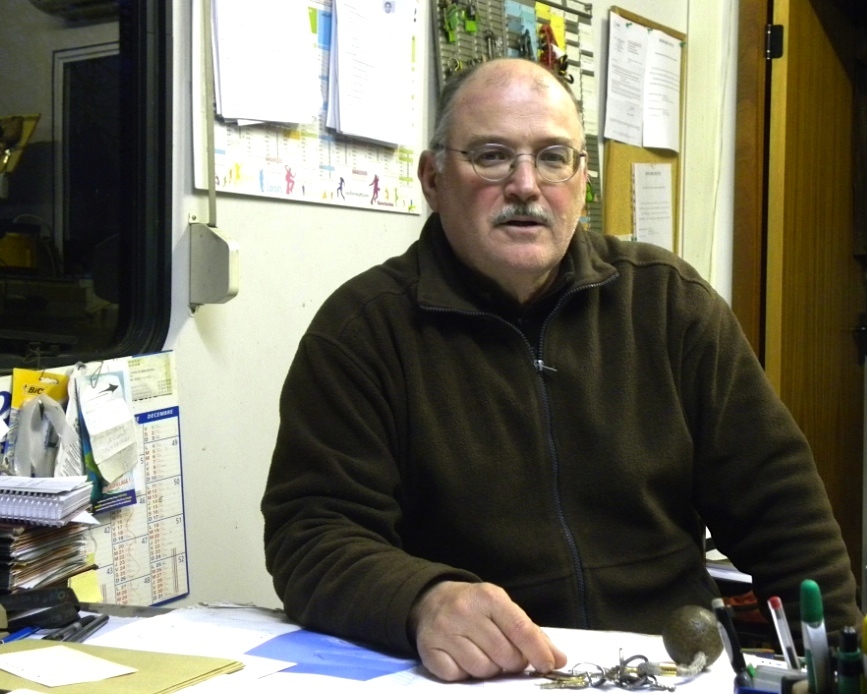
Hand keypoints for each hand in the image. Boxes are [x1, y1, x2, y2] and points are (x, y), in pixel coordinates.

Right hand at [409, 581, 566, 680]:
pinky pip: (459, 677)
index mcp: (488, 596)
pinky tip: (463, 658)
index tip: (549, 665)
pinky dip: (465, 674)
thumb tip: (559, 659)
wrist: (431, 600)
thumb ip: (531, 633)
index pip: (520, 629)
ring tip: (484, 654)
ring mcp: (444, 631)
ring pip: (483, 670)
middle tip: (506, 654)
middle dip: (512, 662)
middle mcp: (464, 611)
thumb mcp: (502, 608)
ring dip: (489, 669)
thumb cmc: (476, 607)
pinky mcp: (429, 651)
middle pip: (505, 655)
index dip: (538, 651)